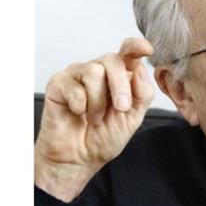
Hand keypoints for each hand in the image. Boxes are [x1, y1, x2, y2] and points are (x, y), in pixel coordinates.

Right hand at [35, 38, 154, 201]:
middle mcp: (99, 70)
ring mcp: (77, 75)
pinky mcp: (58, 84)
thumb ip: (142, 94)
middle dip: (120, 86)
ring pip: (94, 71)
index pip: (129, 52)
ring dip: (99, 101)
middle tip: (121, 108)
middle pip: (113, 60)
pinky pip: (74, 87)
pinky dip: (81, 106)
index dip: (137, 46)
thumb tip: (140, 70)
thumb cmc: (104, 136)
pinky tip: (78, 114)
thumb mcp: (133, 117)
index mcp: (120, 75)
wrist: (79, 158)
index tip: (147, 49)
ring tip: (95, 117)